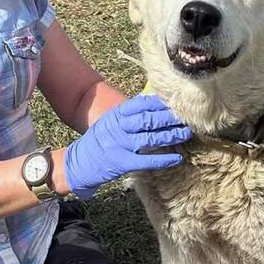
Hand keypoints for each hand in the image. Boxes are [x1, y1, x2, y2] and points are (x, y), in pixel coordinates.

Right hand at [64, 95, 191, 197]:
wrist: (77, 163)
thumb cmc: (98, 142)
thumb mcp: (110, 122)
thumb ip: (128, 115)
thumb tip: (152, 105)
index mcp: (116, 115)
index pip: (140, 104)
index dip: (159, 102)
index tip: (175, 101)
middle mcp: (118, 127)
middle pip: (148, 119)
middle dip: (169, 118)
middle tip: (187, 117)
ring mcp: (120, 145)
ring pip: (150, 137)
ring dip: (170, 135)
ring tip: (186, 133)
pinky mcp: (122, 162)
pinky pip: (146, 160)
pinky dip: (163, 159)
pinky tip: (176, 158)